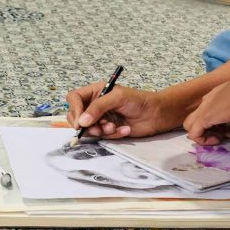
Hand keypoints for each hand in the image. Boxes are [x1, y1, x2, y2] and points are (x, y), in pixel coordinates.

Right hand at [65, 82, 183, 138]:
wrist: (155, 114)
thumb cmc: (138, 100)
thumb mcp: (117, 97)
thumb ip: (98, 107)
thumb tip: (82, 121)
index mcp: (95, 92)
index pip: (74, 98)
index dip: (75, 109)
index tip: (81, 121)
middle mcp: (95, 105)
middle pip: (76, 116)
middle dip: (85, 124)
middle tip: (96, 129)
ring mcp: (101, 119)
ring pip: (88, 129)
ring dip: (100, 130)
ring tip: (113, 127)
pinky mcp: (108, 130)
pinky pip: (102, 136)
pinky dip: (112, 135)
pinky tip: (124, 129)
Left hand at [183, 74, 229, 144]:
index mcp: (214, 98)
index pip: (207, 114)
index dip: (214, 125)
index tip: (226, 130)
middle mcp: (206, 103)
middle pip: (196, 120)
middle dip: (206, 131)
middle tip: (220, 135)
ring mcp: (203, 110)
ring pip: (192, 127)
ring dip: (207, 136)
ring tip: (223, 137)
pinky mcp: (203, 118)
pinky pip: (195, 134)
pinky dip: (205, 141)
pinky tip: (218, 140)